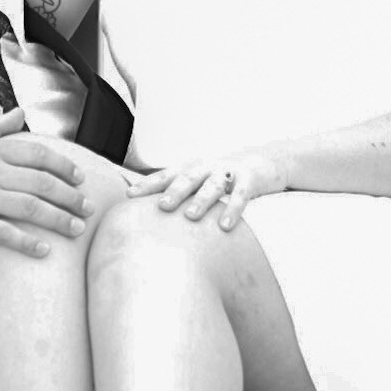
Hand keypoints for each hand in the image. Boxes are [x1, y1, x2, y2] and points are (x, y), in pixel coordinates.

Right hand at [0, 111, 93, 256]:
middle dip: (70, 196)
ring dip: (58, 219)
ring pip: (30, 208)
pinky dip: (27, 242)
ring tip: (75, 229)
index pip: (38, 155)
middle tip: (87, 208)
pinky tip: (44, 250)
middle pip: (42, 183)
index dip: (64, 166)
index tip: (80, 178)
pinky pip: (6, 233)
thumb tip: (21, 113)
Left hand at [128, 150, 284, 229]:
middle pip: (187, 178)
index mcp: (191, 168)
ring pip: (212, 186)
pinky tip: (225, 226)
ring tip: (190, 216)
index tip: (129, 195)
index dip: (148, 184)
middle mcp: (206, 167)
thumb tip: (145, 216)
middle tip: (161, 206)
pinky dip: (233, 210)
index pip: (166, 175)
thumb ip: (178, 194)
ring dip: (201, 200)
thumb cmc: (219, 179)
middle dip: (173, 192)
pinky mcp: (249, 181)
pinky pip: (241, 196)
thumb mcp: (198, 182)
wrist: (261, 164)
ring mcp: (227, 173)